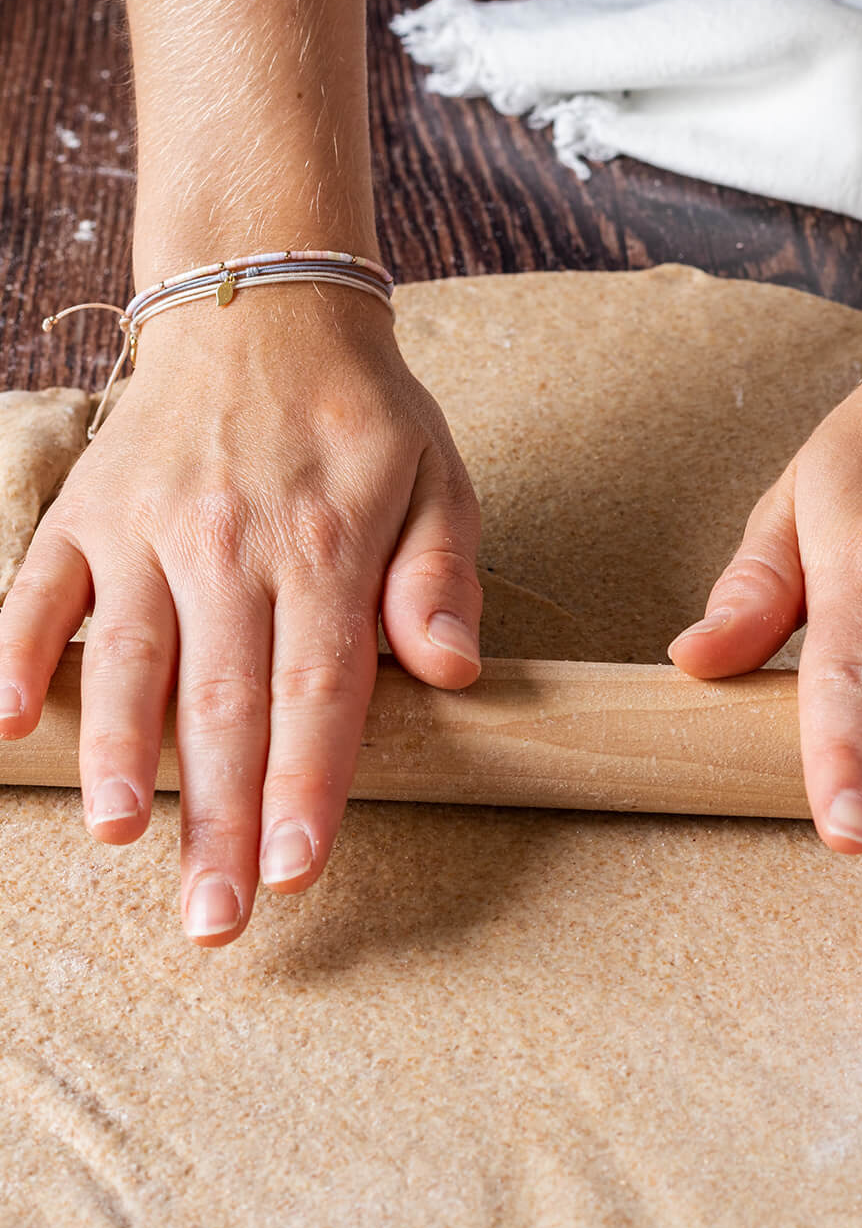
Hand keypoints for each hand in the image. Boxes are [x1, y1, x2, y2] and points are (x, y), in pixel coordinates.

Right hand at [0, 284, 482, 945]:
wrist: (261, 308)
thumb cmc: (361, 420)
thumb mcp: (440, 482)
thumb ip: (442, 579)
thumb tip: (451, 671)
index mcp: (327, 546)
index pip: (318, 689)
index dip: (305, 785)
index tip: (294, 869)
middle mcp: (229, 541)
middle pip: (223, 701)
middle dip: (217, 818)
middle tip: (214, 919)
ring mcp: (146, 527)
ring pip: (127, 658)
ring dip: (118, 756)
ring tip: (120, 839)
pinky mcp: (84, 512)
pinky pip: (38, 591)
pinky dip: (14, 655)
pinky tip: (9, 726)